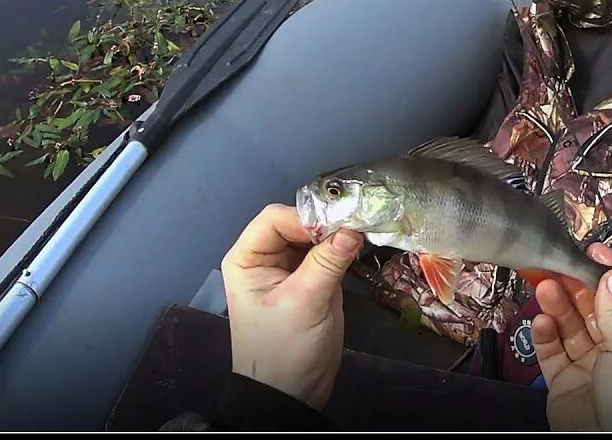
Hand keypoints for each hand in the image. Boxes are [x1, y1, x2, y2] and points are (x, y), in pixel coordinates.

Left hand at [221, 203, 363, 409]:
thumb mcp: (304, 303)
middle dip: (326, 224)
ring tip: (363, 235)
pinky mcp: (313, 280)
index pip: (275, 218)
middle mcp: (266, 258)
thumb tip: (354, 228)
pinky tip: (360, 249)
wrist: (291, 394)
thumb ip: (327, 262)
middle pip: (297, 223)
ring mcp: (290, 269)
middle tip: (358, 227)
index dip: (306, 218)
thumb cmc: (284, 350)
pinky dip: (343, 250)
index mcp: (248, 259)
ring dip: (338, 235)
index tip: (338, 228)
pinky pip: (328, 254)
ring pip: (315, 236)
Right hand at [531, 244, 611, 430]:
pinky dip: (545, 335)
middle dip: (578, 286)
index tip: (594, 251)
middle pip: (596, 310)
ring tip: (545, 285)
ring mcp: (591, 368)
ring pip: (571, 328)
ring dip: (558, 305)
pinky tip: (540, 319)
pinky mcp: (565, 383)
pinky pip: (552, 353)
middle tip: (559, 263)